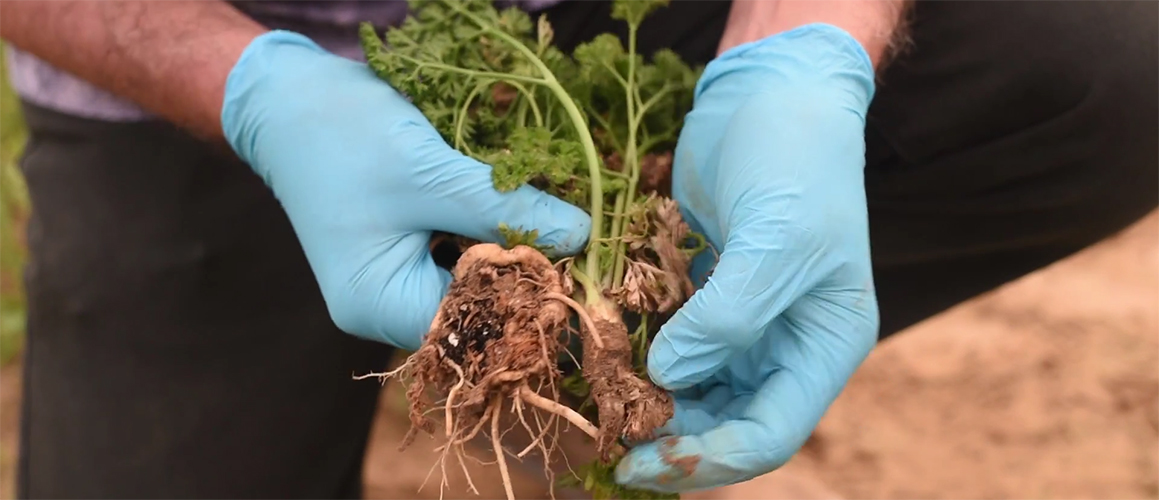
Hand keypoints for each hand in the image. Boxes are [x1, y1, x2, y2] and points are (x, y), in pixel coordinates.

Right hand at [220, 31, 590, 350]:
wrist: (287, 97)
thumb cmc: (346, 136)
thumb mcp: (431, 173)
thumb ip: (505, 210)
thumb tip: (581, 238)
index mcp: (378, 305)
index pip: (473, 327)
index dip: (526, 299)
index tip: (576, 263)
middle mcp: (383, 306)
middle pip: (475, 305)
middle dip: (522, 267)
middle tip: (570, 231)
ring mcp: (392, 279)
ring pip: (472, 275)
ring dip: (507, 243)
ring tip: (547, 212)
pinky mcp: (402, 249)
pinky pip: (458, 250)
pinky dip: (485, 228)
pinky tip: (511, 202)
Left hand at [615, 24, 879, 490]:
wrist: (771, 93)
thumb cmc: (796, 161)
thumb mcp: (778, 239)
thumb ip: (729, 317)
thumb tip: (667, 377)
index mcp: (824, 344)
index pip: (772, 433)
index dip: (709, 460)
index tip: (642, 460)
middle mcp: (785, 343)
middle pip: (728, 422)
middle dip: (671, 437)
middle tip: (606, 438)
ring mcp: (742, 319)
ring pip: (693, 388)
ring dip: (648, 398)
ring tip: (597, 398)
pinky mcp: (702, 291)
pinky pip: (668, 341)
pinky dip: (636, 352)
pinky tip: (599, 350)